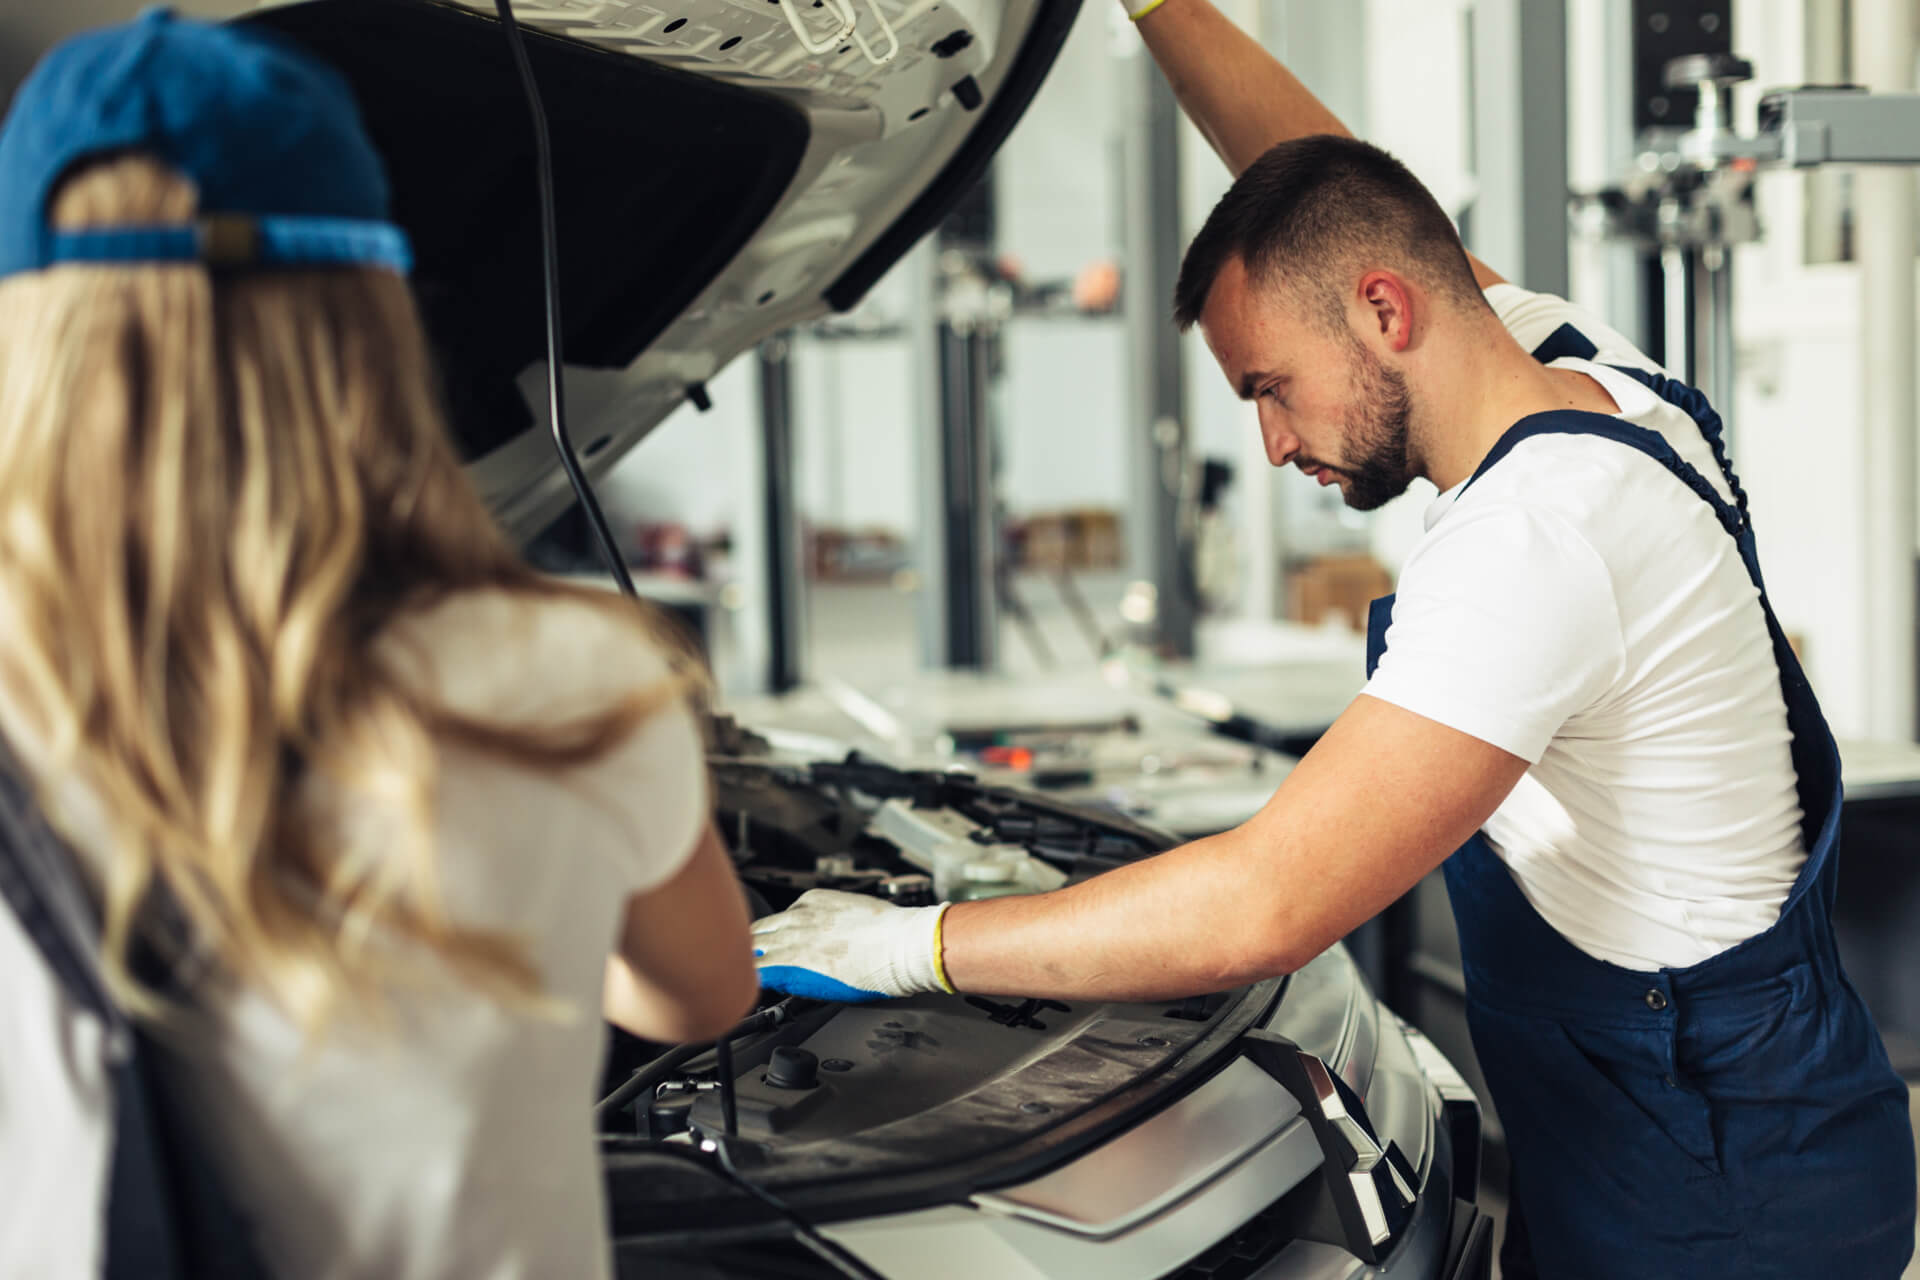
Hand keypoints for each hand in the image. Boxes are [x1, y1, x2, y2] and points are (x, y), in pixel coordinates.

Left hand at [751, 889, 951, 1001]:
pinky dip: (753, 981)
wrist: (900, 945)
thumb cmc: (890, 931)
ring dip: (747, 964)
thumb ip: (834, 920)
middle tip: (749, 962)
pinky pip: (760, 973)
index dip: (776, 935)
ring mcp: (792, 941)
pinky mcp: (792, 965)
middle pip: (760, 931)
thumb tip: (833, 937)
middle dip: (754, 946)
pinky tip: (749, 991)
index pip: (781, 917)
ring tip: (741, 978)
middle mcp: (797, 918)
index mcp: (812, 902)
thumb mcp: (854, 911)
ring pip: (753, 951)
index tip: (777, 945)